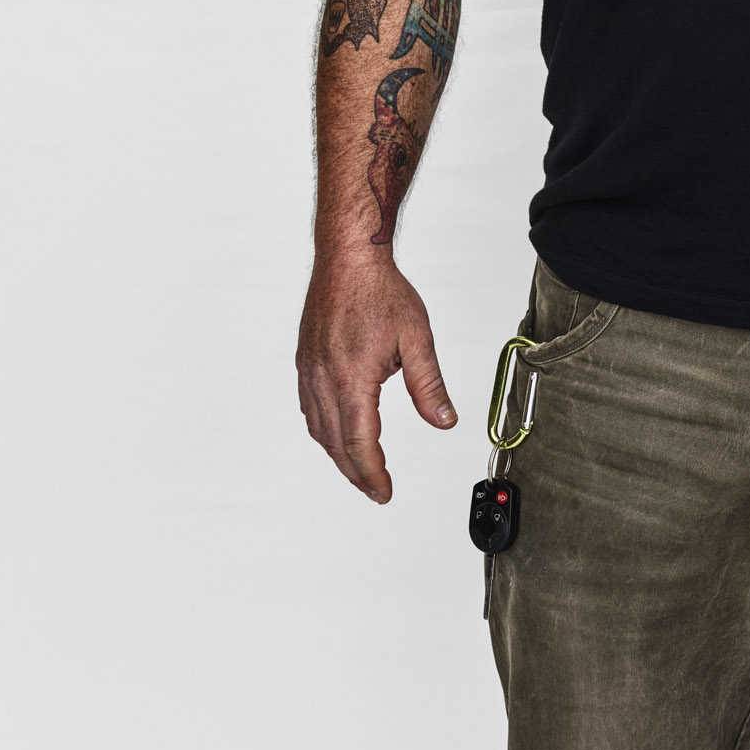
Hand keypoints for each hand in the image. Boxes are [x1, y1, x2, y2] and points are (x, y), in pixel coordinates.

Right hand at [296, 252, 456, 501]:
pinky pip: (310, 408)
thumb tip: (444, 420)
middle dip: (356, 472)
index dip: (373, 473)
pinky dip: (324, 430)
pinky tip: (337, 432)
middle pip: (336, 443)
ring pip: (319, 429)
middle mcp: (323, 379)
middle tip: (375, 489)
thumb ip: (429, 384)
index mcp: (351, 379)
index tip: (384, 491)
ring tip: (360, 468)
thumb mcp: (416, 338)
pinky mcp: (305, 361)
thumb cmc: (379, 291)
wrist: (347, 258)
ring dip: (338, 454)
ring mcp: (310, 371)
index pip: (360, 442)